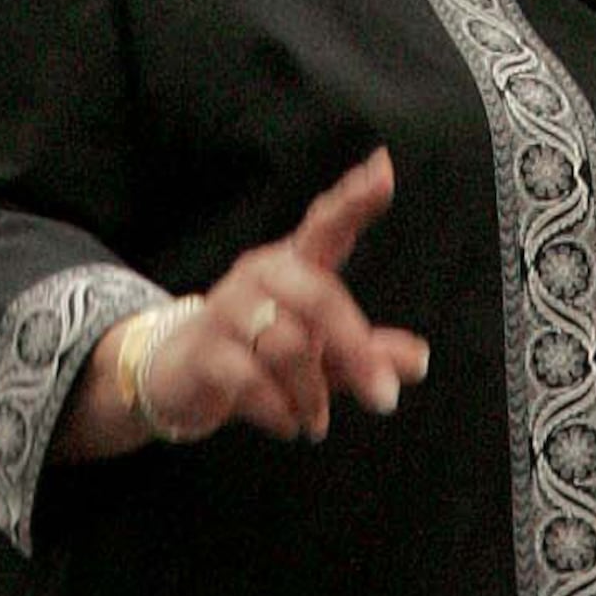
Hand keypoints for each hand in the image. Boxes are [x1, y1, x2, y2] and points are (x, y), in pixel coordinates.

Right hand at [145, 153, 427, 447]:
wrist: (177, 378)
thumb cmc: (258, 355)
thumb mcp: (321, 356)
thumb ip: (366, 355)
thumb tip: (418, 361)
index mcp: (294, 266)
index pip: (326, 225)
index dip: (353, 200)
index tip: (384, 171)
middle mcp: (261, 276)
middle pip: (318, 297)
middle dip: (355, 350)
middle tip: (383, 400)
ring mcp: (228, 311)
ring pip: (286, 345)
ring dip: (312, 394)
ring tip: (317, 422)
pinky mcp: (204, 351)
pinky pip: (250, 379)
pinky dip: (278, 410)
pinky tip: (288, 425)